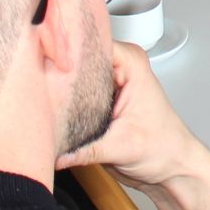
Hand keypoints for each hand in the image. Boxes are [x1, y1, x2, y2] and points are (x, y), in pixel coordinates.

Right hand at [56, 40, 203, 191]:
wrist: (172, 166)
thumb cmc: (164, 149)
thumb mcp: (122, 149)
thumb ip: (84, 151)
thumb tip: (55, 153)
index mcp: (132, 64)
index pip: (91, 42)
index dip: (66, 51)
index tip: (45, 63)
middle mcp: (119, 67)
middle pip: (77, 57)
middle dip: (57, 71)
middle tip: (37, 86)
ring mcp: (109, 82)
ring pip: (73, 74)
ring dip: (57, 88)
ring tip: (41, 100)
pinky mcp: (100, 98)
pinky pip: (73, 91)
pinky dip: (62, 102)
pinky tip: (49, 110)